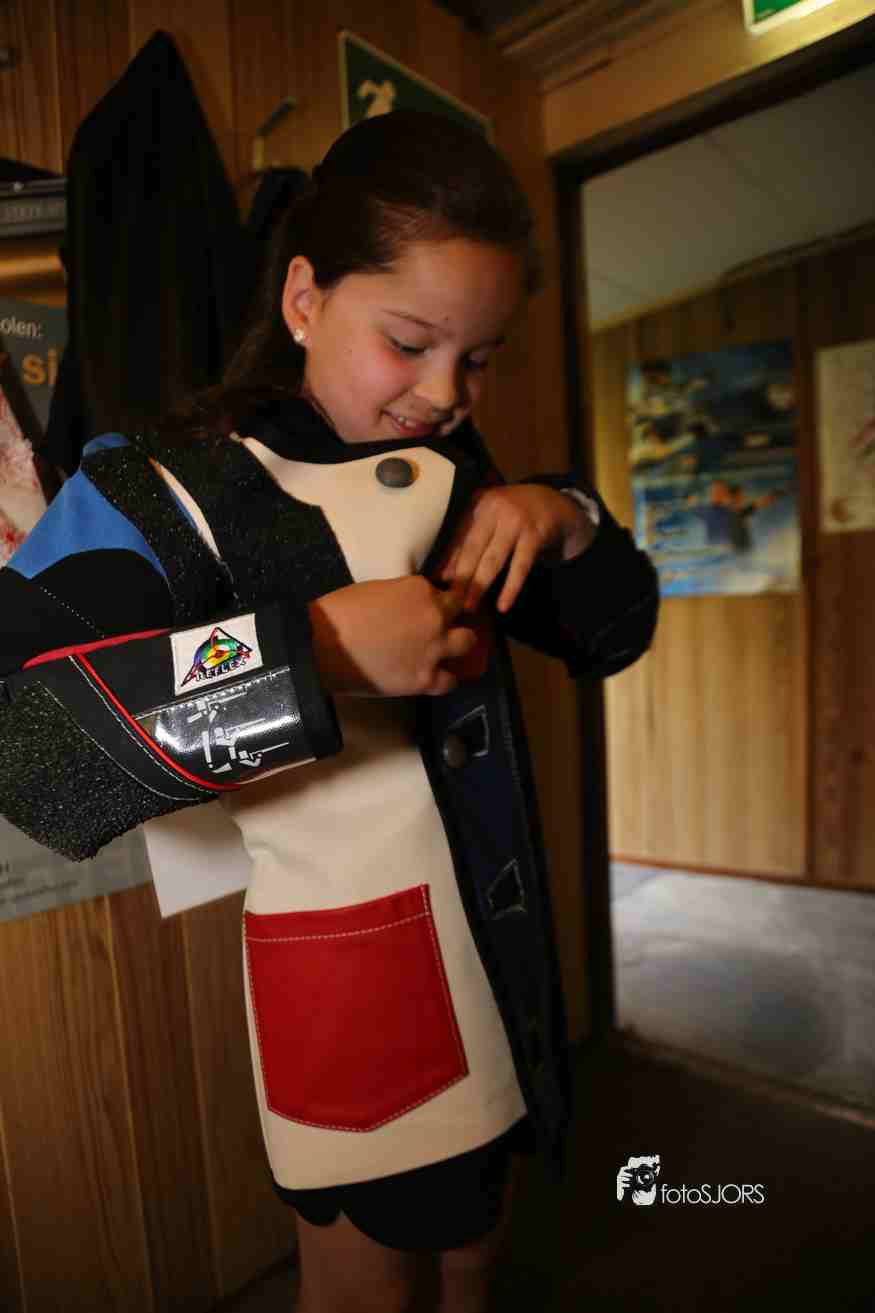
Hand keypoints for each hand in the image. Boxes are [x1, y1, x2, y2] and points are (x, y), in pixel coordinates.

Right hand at [308, 576, 478, 696]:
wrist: (320, 647)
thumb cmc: (338, 613)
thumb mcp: (376, 590)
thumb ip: (401, 597)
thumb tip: (408, 609)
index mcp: (419, 589)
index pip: (443, 592)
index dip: (436, 602)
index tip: (427, 609)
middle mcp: (435, 616)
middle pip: (460, 612)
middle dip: (451, 618)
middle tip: (437, 627)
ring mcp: (434, 648)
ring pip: (467, 643)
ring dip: (457, 645)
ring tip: (445, 651)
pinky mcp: (425, 679)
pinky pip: (450, 680)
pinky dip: (444, 679)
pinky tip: (435, 677)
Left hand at [436, 484, 593, 613]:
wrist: (556, 502)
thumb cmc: (515, 514)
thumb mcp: (490, 518)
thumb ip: (468, 538)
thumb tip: (443, 572)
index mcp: (479, 504)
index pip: (459, 536)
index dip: (448, 561)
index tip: (437, 582)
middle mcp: (495, 509)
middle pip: (473, 548)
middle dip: (461, 576)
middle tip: (451, 600)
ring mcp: (516, 521)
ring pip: (493, 559)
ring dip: (481, 584)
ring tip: (470, 606)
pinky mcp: (534, 535)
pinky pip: (520, 567)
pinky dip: (510, 588)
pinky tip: (503, 606)